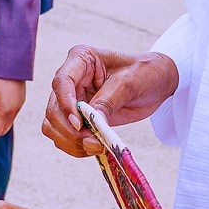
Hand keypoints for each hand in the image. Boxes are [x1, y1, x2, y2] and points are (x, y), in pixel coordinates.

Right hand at [42, 47, 178, 157]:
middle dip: (70, 130)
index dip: (66, 104)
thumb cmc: (144, 73)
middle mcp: (71, 79)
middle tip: (93, 142)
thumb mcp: (129, 83)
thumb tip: (89, 124)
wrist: (156, 83)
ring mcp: (71, 100)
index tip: (78, 124)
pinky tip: (93, 148)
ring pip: (53, 125)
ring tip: (95, 147)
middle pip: (53, 108)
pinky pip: (64, 136)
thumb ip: (107, 101)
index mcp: (81, 59)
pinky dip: (74, 147)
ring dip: (70, 141)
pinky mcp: (77, 118)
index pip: (62, 82)